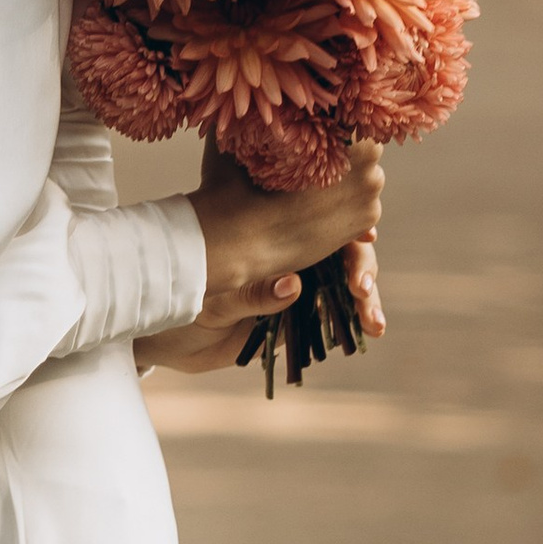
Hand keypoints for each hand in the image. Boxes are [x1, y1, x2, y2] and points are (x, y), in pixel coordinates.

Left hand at [132, 144, 385, 376]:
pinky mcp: (301, 312)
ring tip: (373, 322)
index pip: (322, 214)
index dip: (349, 224)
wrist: (169, 326)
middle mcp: (292, 248)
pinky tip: (370, 329)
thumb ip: (254, 291)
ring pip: (345, 283)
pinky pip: (334, 313)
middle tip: (362, 288)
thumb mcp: (215, 287)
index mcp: (272, 222)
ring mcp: (301, 279)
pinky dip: (355, 319)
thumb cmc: (184, 285)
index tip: (364, 237)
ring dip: (366, 300)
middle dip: (362, 268)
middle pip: (344, 249)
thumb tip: (293, 286)